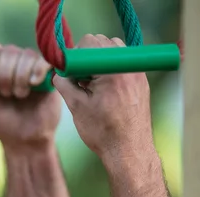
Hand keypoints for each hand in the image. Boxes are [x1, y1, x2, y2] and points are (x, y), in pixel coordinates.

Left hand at [0, 43, 61, 149]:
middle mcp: (15, 61)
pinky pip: (45, 61)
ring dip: (21, 78)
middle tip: (7, 95)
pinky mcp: (50, 73)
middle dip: (5, 76)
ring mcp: (33, 66)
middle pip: (10, 51)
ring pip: (27, 55)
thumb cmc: (1, 121)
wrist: (23, 139)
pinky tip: (34, 84)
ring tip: (20, 95)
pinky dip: (38, 70)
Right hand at [53, 34, 152, 157]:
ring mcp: (138, 73)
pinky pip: (122, 64)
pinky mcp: (141, 81)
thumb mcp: (76, 106)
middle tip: (81, 82)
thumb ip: (64, 84)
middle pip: (102, 43)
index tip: (70, 75)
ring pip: (113, 51)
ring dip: (99, 63)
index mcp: (112, 69)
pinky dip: (110, 71)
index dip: (74, 58)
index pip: (88, 42)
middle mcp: (129, 66)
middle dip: (87, 58)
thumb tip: (57, 73)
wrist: (129, 152)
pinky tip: (104, 92)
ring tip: (92, 86)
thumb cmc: (103, 132)